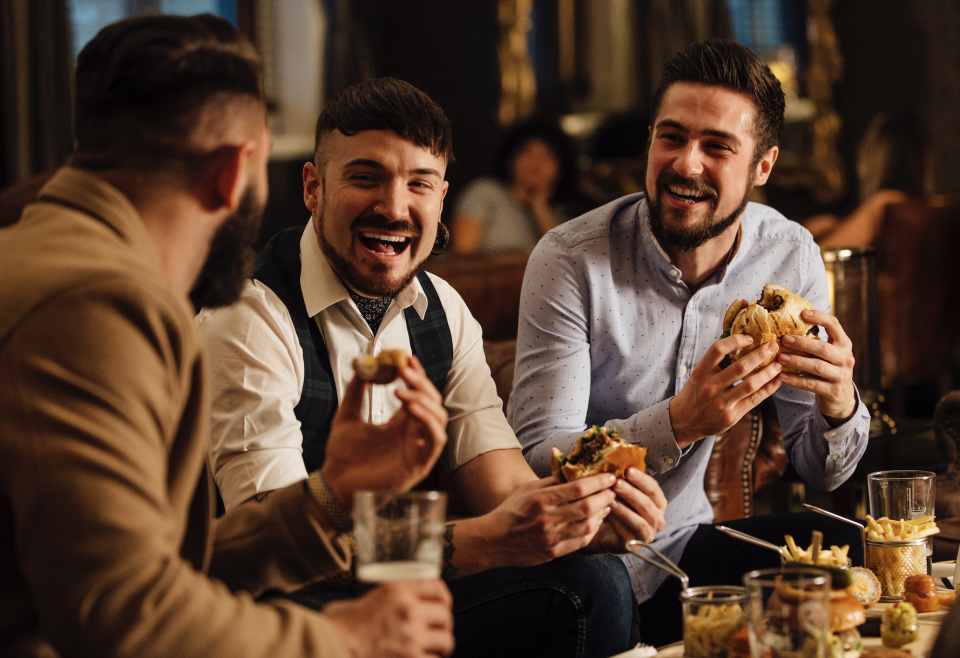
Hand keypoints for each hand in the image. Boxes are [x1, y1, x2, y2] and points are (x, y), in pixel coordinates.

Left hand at [321, 356, 447, 506]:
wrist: (334, 483)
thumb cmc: (342, 456)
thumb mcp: (346, 416)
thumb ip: (355, 392)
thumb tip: (361, 365)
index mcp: (400, 424)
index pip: (418, 394)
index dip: (416, 375)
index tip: (406, 358)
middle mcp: (413, 434)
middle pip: (432, 402)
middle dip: (420, 383)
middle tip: (403, 369)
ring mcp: (418, 450)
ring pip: (438, 418)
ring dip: (424, 400)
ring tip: (401, 391)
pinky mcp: (420, 466)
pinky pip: (436, 440)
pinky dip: (428, 422)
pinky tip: (410, 410)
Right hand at [324, 579, 454, 657]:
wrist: (330, 646)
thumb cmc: (339, 626)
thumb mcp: (363, 599)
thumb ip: (382, 599)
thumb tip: (391, 604)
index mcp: (397, 591)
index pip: (436, 587)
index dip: (443, 597)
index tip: (443, 604)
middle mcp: (409, 610)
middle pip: (446, 615)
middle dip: (443, 625)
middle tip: (437, 631)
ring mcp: (412, 637)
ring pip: (446, 640)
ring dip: (440, 646)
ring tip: (433, 649)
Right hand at [477, 475, 615, 566]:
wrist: (494, 540)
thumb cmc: (511, 510)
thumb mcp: (528, 488)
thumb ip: (552, 481)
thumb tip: (575, 469)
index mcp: (541, 499)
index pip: (577, 488)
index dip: (598, 482)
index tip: (609, 477)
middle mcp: (548, 519)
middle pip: (587, 507)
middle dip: (605, 497)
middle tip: (613, 491)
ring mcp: (551, 537)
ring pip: (588, 525)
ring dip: (602, 514)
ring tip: (607, 505)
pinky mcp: (553, 552)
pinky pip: (581, 541)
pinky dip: (592, 530)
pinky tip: (596, 522)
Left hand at [599, 467, 667, 549]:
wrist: (610, 532)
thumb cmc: (620, 507)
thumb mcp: (624, 492)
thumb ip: (625, 480)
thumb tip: (615, 461)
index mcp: (658, 503)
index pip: (654, 489)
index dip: (642, 479)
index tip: (628, 470)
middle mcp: (658, 519)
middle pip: (648, 505)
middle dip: (631, 492)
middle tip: (616, 483)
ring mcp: (648, 534)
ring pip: (640, 522)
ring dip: (624, 509)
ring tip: (610, 498)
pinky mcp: (635, 545)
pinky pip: (628, 534)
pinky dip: (617, 522)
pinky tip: (606, 513)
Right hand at [670, 333, 782, 447]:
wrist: (685, 421)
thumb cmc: (695, 392)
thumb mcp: (698, 375)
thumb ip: (715, 362)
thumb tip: (739, 340)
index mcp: (700, 372)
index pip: (718, 349)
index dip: (736, 340)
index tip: (750, 337)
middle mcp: (710, 387)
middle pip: (740, 366)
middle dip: (760, 354)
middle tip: (773, 346)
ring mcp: (721, 402)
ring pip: (751, 384)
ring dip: (768, 372)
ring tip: (778, 364)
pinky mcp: (732, 415)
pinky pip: (755, 399)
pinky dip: (768, 389)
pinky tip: (776, 381)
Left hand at [777, 309, 856, 423]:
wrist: (841, 398)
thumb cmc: (827, 370)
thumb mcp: (826, 355)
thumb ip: (814, 342)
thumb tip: (784, 326)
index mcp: (843, 344)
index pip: (834, 325)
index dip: (820, 317)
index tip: (803, 313)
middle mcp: (846, 358)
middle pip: (823, 348)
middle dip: (802, 343)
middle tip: (784, 339)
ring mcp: (841, 376)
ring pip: (817, 366)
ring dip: (796, 361)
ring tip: (780, 358)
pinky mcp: (834, 391)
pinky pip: (811, 384)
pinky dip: (795, 380)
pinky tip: (782, 376)